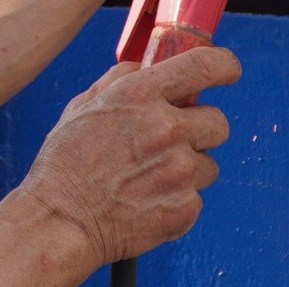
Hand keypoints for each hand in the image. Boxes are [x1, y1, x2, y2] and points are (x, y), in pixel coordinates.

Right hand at [15, 46, 241, 266]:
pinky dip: (177, 199)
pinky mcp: (184, 207)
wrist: (60, 222)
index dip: (225, 66)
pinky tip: (147, 200)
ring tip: (150, 178)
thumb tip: (148, 67)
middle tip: (174, 142)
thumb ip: (122, 79)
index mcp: (139, 95)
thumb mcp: (85, 105)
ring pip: (208, 163)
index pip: (204, 65)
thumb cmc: (65, 165)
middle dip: (201, 129)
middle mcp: (165, 127)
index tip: (228, 71)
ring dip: (188, 169)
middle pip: (218, 121)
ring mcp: (178, 170)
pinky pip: (196, 197)